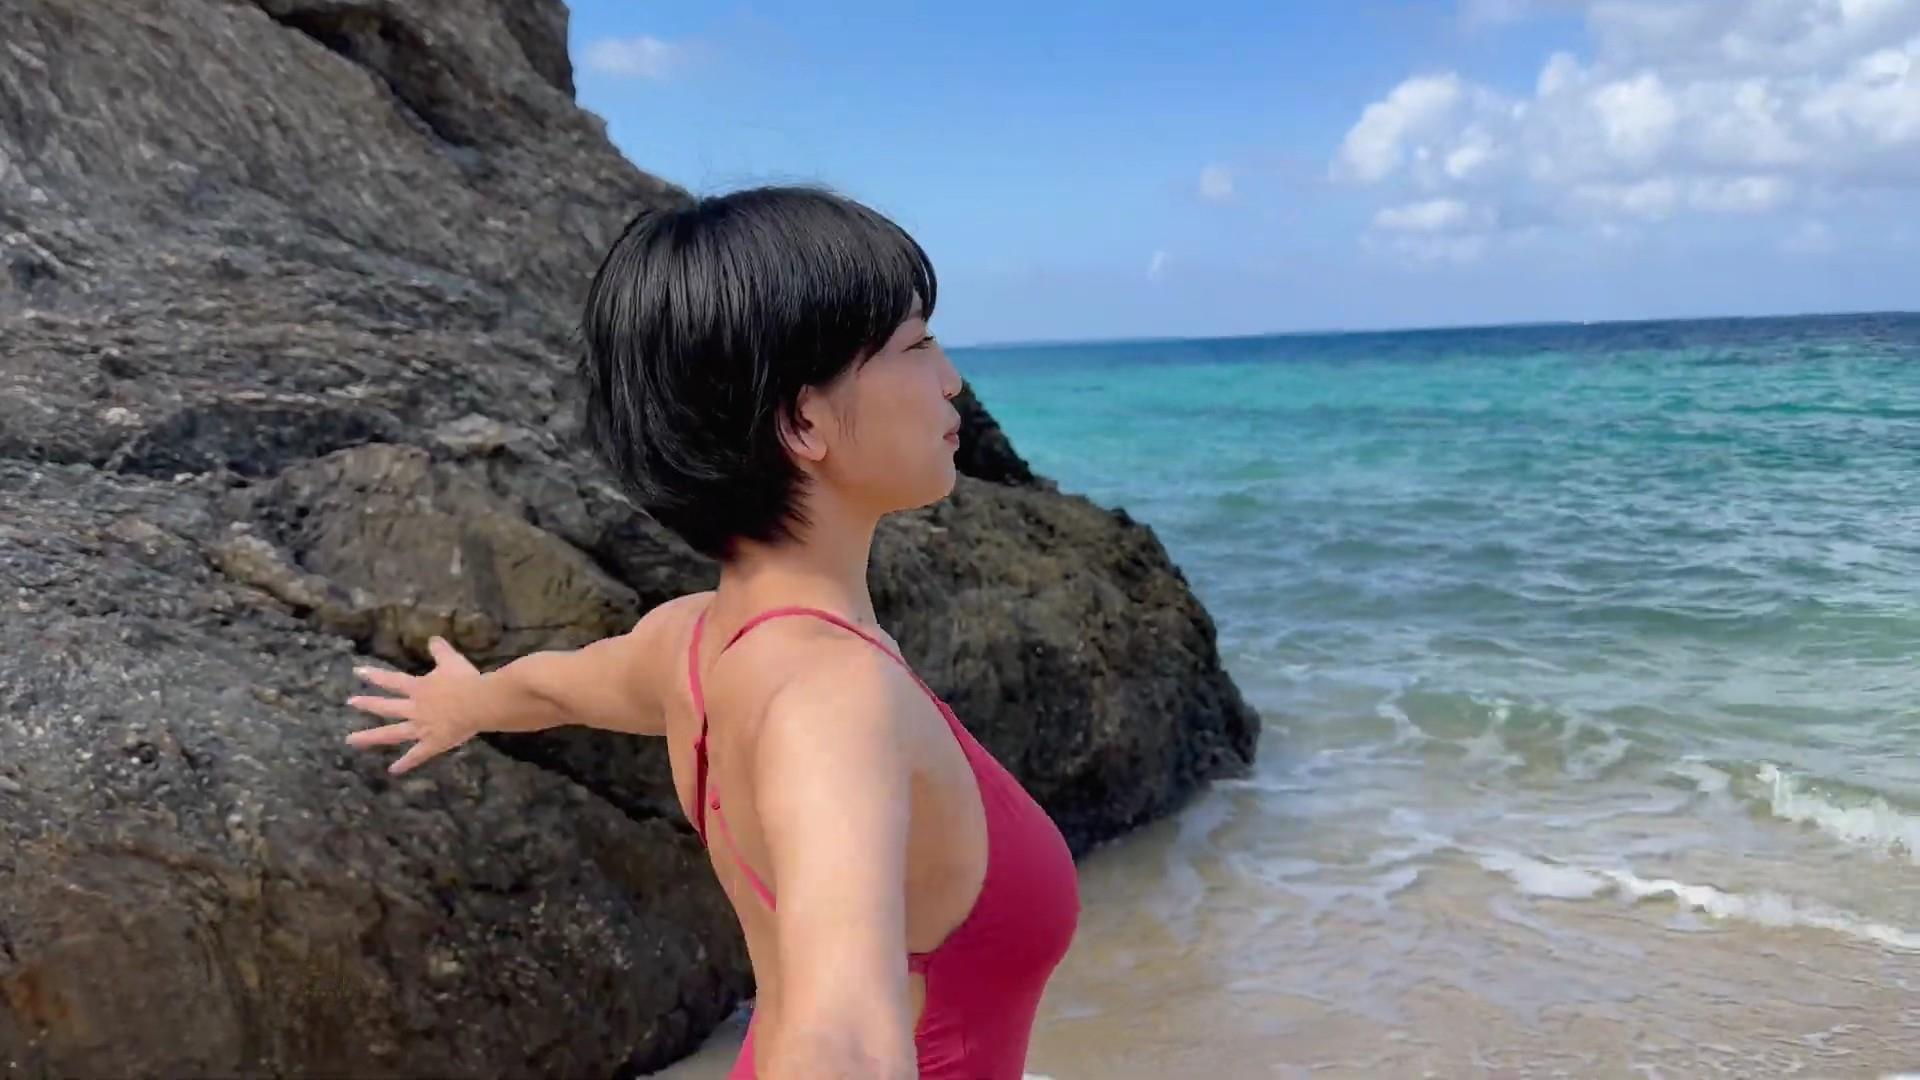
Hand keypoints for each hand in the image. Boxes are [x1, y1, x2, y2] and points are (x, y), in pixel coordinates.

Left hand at [344, 637, 486, 774]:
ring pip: (392, 733)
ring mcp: (421, 728)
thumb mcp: (452, 660)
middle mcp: (414, 709)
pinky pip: (417, 755)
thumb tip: (432, 638)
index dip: (375, 676)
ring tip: (351, 740)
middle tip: (350, 702)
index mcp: (418, 688)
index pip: (392, 681)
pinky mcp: (432, 744)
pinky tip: (393, 770)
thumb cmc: (465, 680)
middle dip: (367, 704)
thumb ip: (440, 650)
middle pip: (386, 707)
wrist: (478, 702)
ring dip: (370, 736)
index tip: (357, 672)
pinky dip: (406, 763)